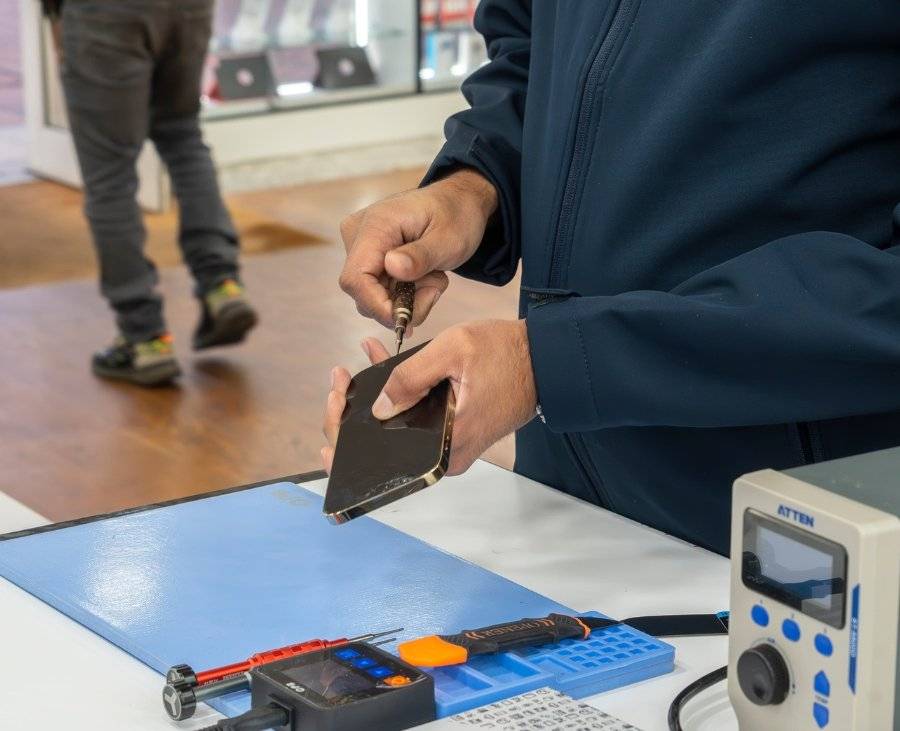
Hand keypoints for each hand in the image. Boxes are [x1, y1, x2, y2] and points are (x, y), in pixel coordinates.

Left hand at [321, 320, 536, 475]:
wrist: (547, 360)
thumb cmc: (508, 355)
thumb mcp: (453, 351)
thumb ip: (410, 377)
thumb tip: (377, 406)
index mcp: (443, 447)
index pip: (380, 458)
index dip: (345, 431)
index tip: (335, 397)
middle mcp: (443, 457)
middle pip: (383, 447)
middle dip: (352, 413)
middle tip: (339, 380)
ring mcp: (447, 447)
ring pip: (397, 432)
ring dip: (373, 402)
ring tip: (352, 371)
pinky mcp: (452, 434)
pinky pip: (414, 421)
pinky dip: (397, 397)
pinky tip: (380, 368)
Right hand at [338, 169, 497, 333]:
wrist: (457, 202)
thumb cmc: (456, 216)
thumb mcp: (448, 239)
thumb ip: (421, 257)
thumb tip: (392, 268)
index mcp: (375, 225)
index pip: (356, 279)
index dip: (377, 306)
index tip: (407, 318)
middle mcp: (358, 234)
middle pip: (362, 292)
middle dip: (400, 303)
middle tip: (435, 288)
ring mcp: (359, 245)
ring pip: (372, 296)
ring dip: (405, 298)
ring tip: (432, 276)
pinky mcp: (368, 256)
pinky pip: (378, 290)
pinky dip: (403, 293)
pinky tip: (423, 276)